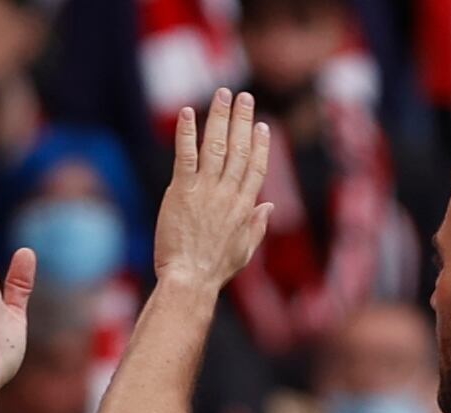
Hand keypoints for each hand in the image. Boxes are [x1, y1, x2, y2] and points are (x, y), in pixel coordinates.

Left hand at [153, 89, 273, 288]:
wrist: (190, 280)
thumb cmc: (214, 271)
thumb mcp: (245, 250)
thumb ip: (257, 226)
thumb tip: (268, 207)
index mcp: (244, 206)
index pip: (256, 167)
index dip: (259, 144)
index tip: (262, 125)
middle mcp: (228, 193)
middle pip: (238, 149)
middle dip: (242, 120)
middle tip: (244, 97)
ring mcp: (205, 190)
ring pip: (215, 146)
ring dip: (219, 117)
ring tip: (222, 95)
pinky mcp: (182, 191)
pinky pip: (185, 156)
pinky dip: (186, 133)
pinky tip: (187, 113)